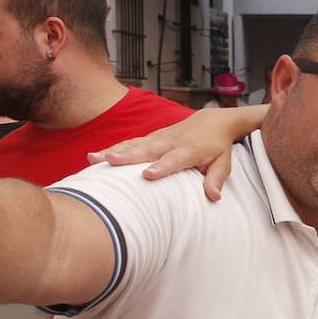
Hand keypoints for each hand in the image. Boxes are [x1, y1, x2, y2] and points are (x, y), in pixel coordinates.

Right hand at [89, 106, 260, 200]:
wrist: (213, 121)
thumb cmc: (217, 146)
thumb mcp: (224, 163)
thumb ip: (216, 179)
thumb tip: (214, 197)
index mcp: (189, 150)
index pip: (174, 159)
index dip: (161, 166)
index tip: (147, 174)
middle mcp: (171, 141)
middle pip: (147, 150)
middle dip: (128, 156)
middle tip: (110, 162)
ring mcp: (159, 137)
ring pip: (134, 144)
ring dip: (113, 150)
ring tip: (94, 158)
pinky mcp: (151, 137)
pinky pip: (130, 142)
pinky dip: (114, 148)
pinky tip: (96, 156)